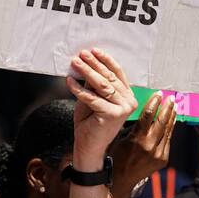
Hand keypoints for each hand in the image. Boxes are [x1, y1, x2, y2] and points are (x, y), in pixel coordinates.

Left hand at [67, 49, 138, 169]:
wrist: (88, 146)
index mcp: (128, 96)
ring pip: (102, 85)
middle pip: (109, 77)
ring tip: (75, 63)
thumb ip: (93, 84)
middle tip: (81, 54)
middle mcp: (129, 101)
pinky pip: (92, 97)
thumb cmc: (90, 123)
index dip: (106, 60)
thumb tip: (87, 63)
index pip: (118, 73)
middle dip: (94, 64)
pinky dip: (79, 88)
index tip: (94, 50)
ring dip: (86, 72)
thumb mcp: (93, 99)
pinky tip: (69, 81)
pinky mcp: (112, 114)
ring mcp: (123, 108)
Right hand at [111, 93, 175, 192]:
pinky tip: (171, 122)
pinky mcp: (163, 159)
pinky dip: (169, 130)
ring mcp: (158, 154)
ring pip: (167, 131)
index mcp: (137, 140)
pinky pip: (167, 141)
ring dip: (171, 118)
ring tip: (174, 107)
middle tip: (170, 98)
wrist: (121, 180)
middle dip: (167, 108)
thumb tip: (141, 113)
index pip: (148, 115)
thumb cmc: (116, 158)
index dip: (154, 103)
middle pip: (161, 122)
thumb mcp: (119, 139)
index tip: (158, 95)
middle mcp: (150, 147)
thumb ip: (132, 127)